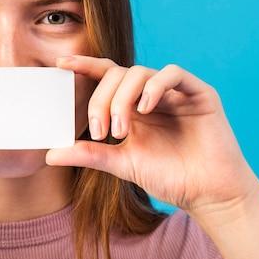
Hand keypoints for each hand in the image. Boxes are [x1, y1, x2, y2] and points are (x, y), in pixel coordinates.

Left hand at [47, 55, 256, 215]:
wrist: (207, 195)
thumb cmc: (168, 177)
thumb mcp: (122, 163)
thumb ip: (90, 154)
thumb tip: (51, 154)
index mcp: (131, 105)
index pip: (105, 76)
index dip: (84, 65)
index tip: (59, 63)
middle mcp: (150, 94)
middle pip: (116, 74)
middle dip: (101, 100)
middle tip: (100, 132)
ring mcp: (175, 92)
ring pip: (140, 72)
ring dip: (123, 98)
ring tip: (121, 130)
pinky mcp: (199, 94)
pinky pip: (173, 74)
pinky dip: (155, 86)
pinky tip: (145, 108)